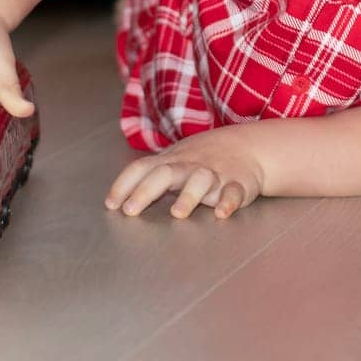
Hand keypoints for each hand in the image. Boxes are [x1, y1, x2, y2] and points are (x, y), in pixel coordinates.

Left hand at [105, 126, 264, 220]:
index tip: (111, 204)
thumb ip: (151, 176)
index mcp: (171, 161)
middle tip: (131, 210)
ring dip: (189, 195)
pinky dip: (228, 201)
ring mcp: (215, 174)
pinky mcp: (237, 184)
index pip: (142, 167)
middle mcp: (190, 166)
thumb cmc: (203, 158)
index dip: (124, 184)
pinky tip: (221, 212)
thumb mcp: (175, 160)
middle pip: (166, 173)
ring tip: (178, 213)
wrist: (250, 147)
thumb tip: (118, 198)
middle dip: (147, 190)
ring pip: (201, 180)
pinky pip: (233, 192)